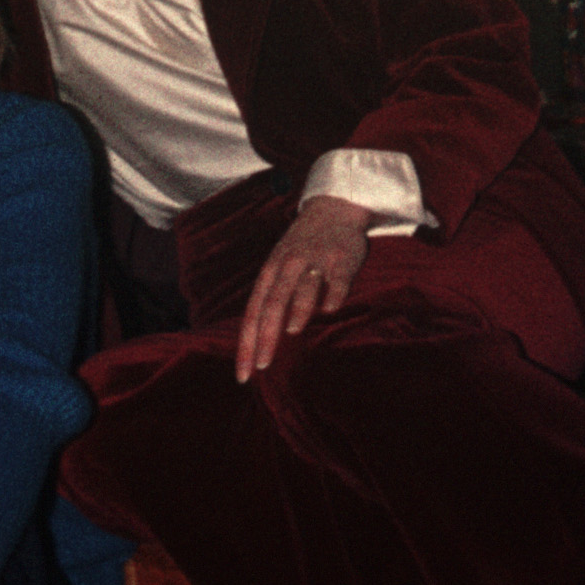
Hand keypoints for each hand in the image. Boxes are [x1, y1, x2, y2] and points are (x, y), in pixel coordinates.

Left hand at [236, 192, 371, 382]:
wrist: (332, 209)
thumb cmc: (300, 250)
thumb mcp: (278, 269)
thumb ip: (270, 301)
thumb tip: (258, 344)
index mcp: (269, 273)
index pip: (253, 313)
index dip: (247, 344)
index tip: (244, 375)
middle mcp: (287, 267)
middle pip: (272, 304)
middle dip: (266, 335)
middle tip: (263, 364)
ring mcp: (315, 262)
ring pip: (303, 287)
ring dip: (297, 307)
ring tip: (292, 330)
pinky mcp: (341, 260)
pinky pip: (336, 279)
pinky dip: (333, 293)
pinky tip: (329, 309)